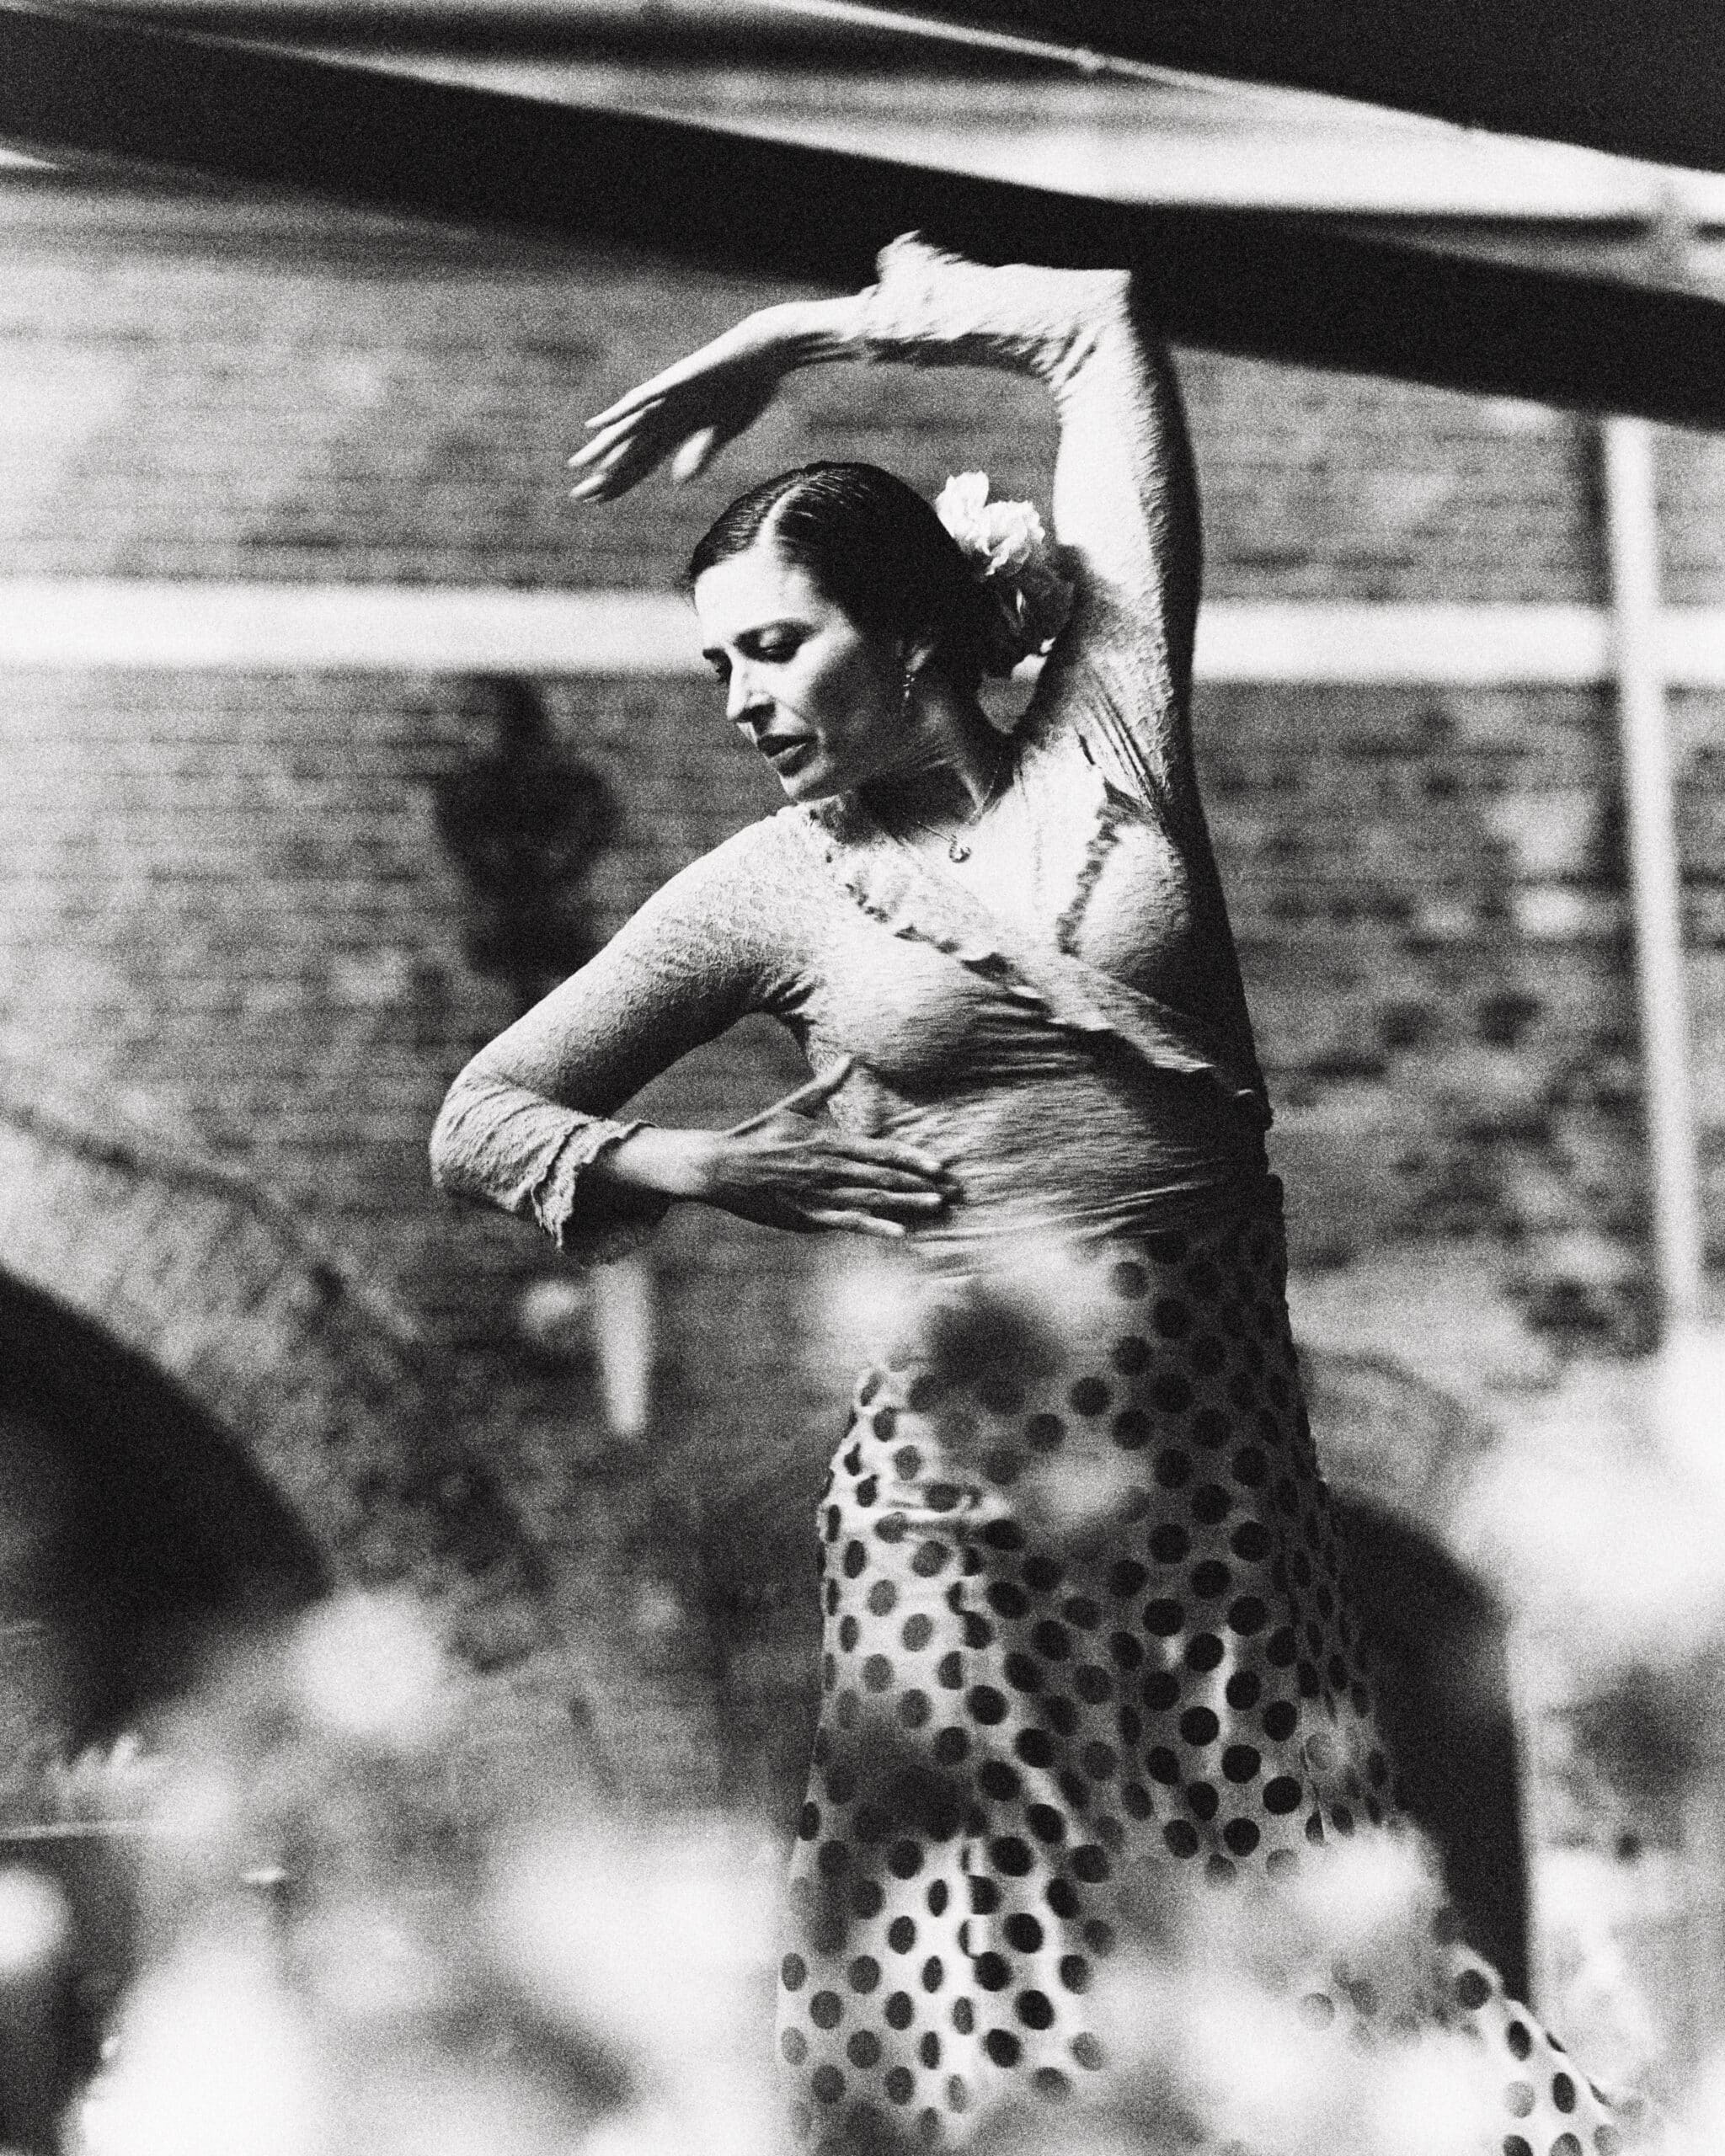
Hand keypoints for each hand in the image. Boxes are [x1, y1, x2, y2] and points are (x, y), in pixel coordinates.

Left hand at [568, 301, 810, 503]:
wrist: (764, 353)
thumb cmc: (749, 388)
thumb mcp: (724, 432)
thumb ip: (701, 453)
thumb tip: (678, 481)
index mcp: (678, 429)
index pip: (642, 462)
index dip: (621, 484)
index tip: (598, 502)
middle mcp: (666, 415)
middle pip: (629, 451)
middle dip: (605, 475)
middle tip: (577, 497)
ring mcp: (668, 398)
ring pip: (629, 428)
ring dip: (603, 447)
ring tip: (578, 465)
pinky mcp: (674, 382)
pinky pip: (643, 400)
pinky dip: (620, 412)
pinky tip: (599, 424)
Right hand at [697, 1060, 954, 1239]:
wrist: (719, 1166)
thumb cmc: (757, 1134)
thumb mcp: (792, 1107)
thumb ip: (824, 1087)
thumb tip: (848, 1058)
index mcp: (827, 1140)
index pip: (879, 1150)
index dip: (912, 1158)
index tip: (939, 1164)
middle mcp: (827, 1167)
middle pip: (883, 1177)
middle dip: (920, 1183)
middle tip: (953, 1191)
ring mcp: (817, 1193)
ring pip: (870, 1200)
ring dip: (906, 1204)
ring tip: (936, 1206)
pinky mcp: (806, 1216)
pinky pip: (846, 1222)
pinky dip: (873, 1226)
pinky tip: (899, 1232)